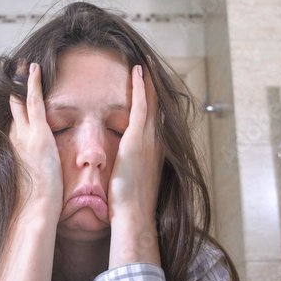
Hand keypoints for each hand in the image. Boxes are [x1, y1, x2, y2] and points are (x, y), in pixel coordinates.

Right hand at [9, 63, 62, 222]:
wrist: (35, 207)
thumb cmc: (34, 200)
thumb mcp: (31, 180)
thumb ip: (31, 168)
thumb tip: (35, 168)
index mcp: (15, 149)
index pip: (14, 121)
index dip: (14, 107)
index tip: (14, 96)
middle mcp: (14, 138)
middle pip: (13, 108)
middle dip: (14, 90)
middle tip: (12, 73)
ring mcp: (24, 134)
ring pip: (21, 101)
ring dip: (21, 83)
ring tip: (22, 65)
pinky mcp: (37, 132)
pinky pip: (34, 101)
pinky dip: (33, 84)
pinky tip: (34, 68)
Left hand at [107, 63, 163, 267]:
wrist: (134, 215)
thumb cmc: (129, 204)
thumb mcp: (133, 180)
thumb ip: (130, 167)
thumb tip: (124, 166)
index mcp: (153, 151)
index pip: (153, 119)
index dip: (151, 101)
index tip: (147, 87)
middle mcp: (156, 142)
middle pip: (157, 106)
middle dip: (152, 86)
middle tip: (148, 67)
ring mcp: (149, 140)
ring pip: (151, 102)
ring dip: (148, 82)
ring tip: (143, 64)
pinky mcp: (138, 139)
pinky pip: (141, 105)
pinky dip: (141, 87)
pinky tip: (138, 71)